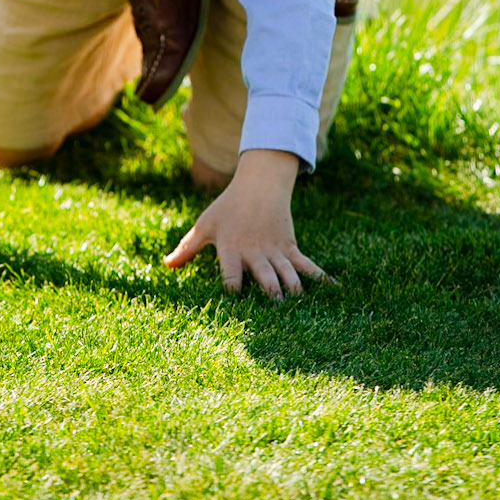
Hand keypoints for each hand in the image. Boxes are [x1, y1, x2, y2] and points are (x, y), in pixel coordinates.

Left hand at [164, 149, 323, 299]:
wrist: (259, 183)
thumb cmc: (228, 208)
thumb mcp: (205, 226)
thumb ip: (187, 248)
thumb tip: (165, 265)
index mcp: (231, 249)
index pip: (230, 275)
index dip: (231, 291)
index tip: (233, 310)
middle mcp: (255, 252)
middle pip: (264, 277)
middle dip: (270, 296)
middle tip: (276, 316)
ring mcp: (276, 251)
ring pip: (288, 274)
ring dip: (294, 293)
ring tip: (300, 315)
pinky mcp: (291, 248)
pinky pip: (308, 266)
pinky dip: (321, 279)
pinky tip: (334, 293)